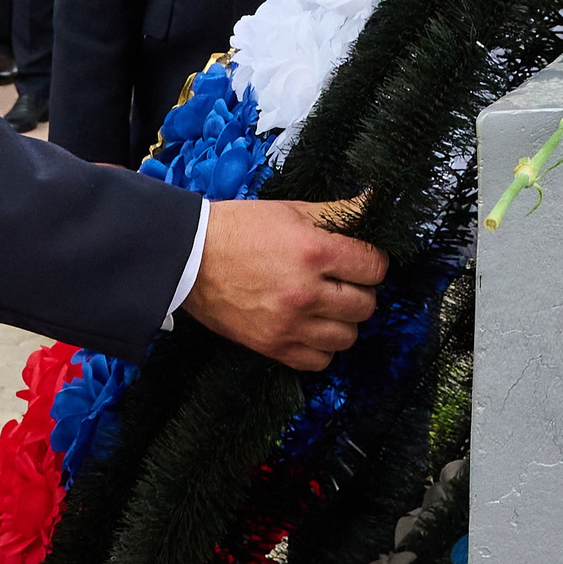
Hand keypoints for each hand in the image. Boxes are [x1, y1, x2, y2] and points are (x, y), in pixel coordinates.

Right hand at [181, 199, 387, 371]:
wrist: (188, 257)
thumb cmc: (238, 229)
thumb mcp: (289, 210)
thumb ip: (338, 211)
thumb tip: (373, 203)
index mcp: (314, 251)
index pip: (374, 266)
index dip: (370, 260)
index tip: (357, 259)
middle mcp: (306, 292)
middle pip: (366, 304)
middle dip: (358, 289)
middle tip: (339, 280)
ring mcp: (290, 323)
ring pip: (348, 336)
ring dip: (342, 320)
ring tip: (324, 304)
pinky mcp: (273, 346)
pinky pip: (320, 360)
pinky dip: (320, 346)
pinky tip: (309, 326)